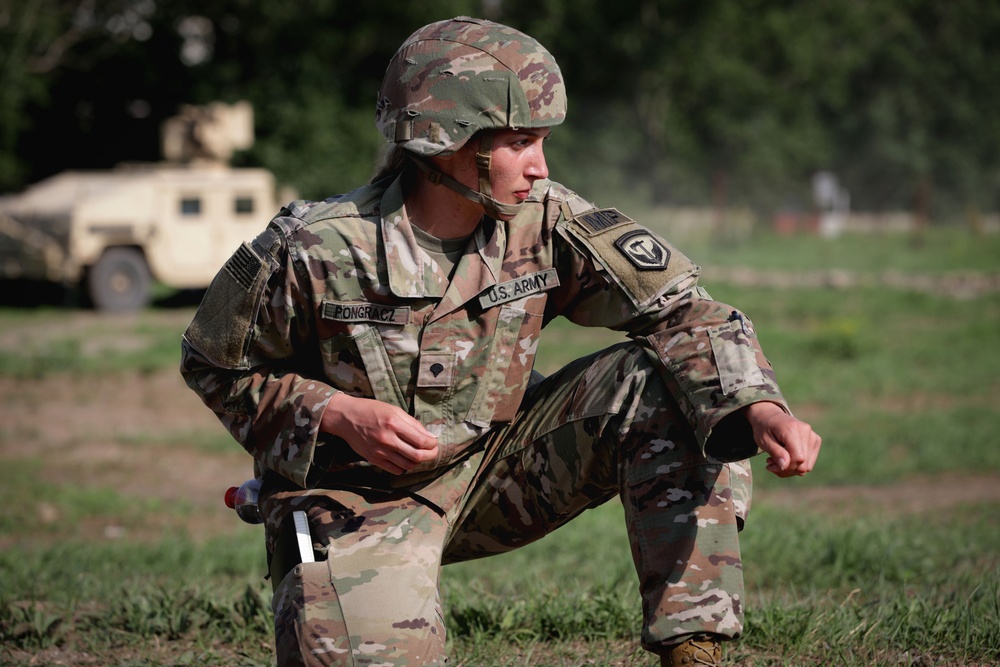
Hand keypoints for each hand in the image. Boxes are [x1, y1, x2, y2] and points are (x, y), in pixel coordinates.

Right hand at [320, 393, 438, 474]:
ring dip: (417, 462)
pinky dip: (404, 467)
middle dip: (430, 455)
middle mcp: (387, 439)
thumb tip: (429, 436)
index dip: (433, 444)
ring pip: (408, 465)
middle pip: (417, 456)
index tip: (434, 442)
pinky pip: (395, 470)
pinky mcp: (373, 459)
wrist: (345, 418)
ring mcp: (379, 451)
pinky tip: (404, 458)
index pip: (422, 441)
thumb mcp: (394, 410)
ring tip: (419, 454)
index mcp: (394, 424)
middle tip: (432, 451)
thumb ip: (413, 424)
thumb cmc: (371, 410)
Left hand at [744, 401, 820, 477]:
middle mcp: (806, 431)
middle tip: (770, 463)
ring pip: (807, 466)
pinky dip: (796, 465)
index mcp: (792, 428)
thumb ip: (776, 452)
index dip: (785, 467)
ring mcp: (813, 436)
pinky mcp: (815, 441)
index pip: (798, 458)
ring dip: (789, 468)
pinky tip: (785, 459)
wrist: (770, 416)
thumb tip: (784, 467)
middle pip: (803, 464)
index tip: (769, 464)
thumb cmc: (764, 428)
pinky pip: (809, 463)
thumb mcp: (763, 440)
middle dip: (785, 469)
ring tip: (776, 460)